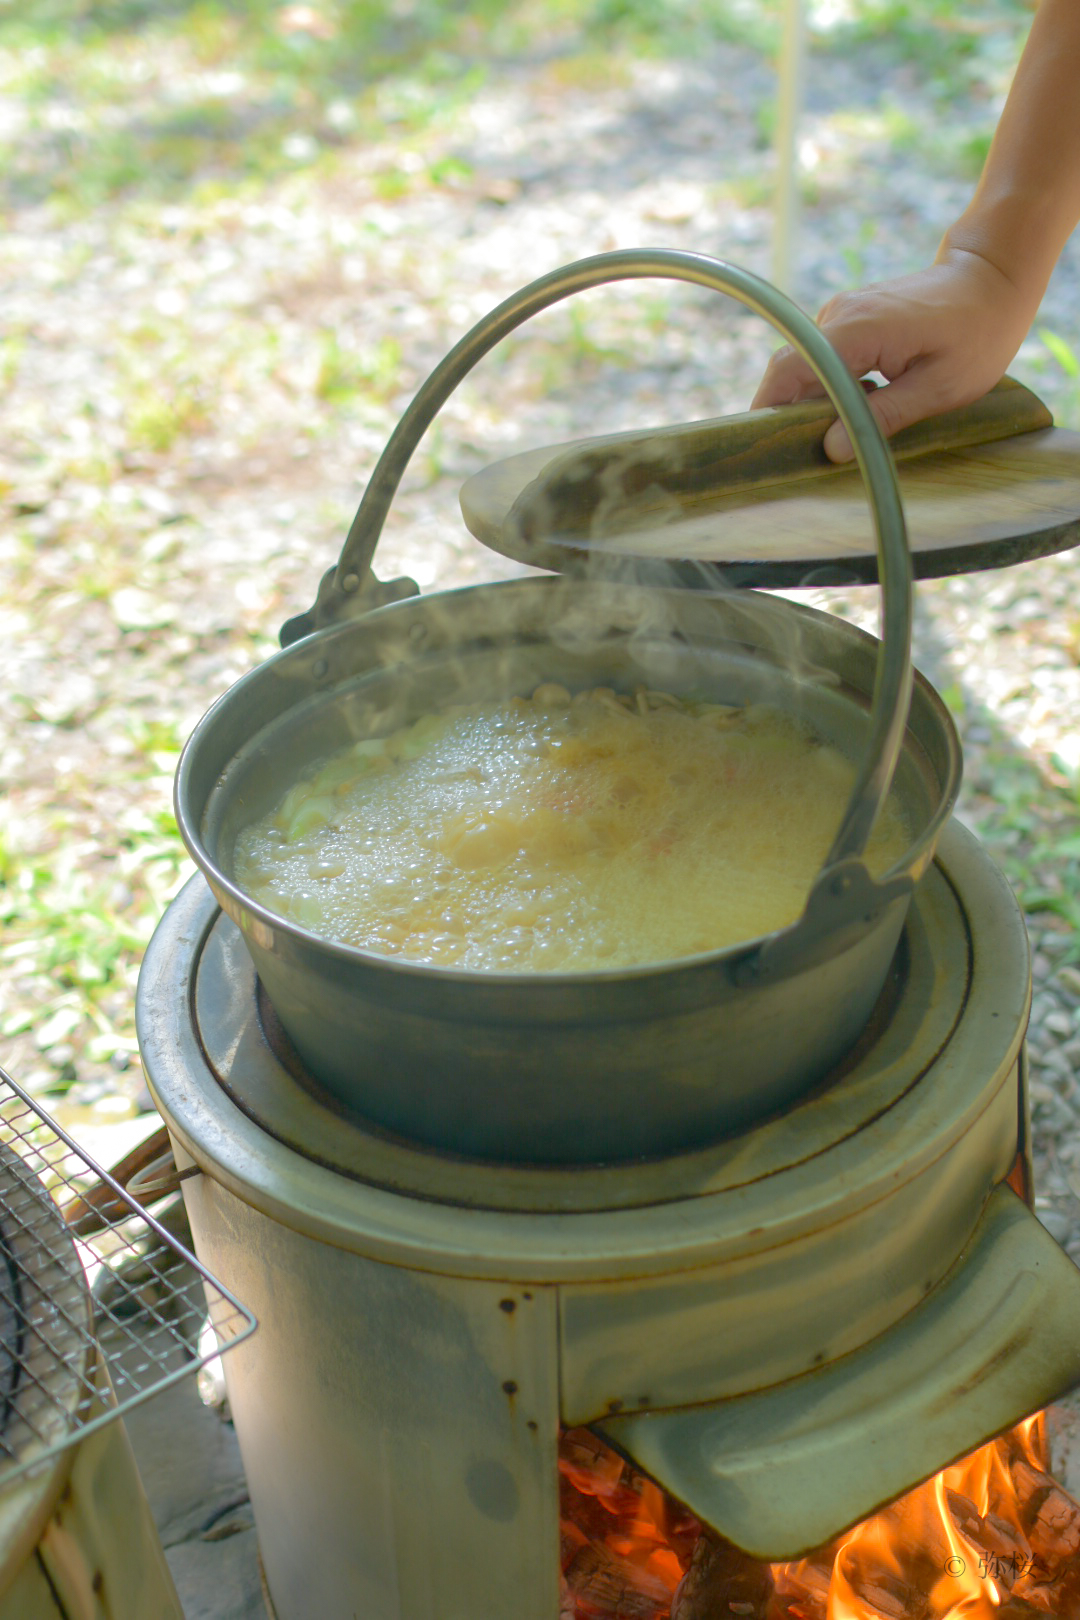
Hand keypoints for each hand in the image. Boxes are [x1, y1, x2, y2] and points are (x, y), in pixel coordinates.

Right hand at [751, 248, 1040, 460]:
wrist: (992, 277)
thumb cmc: (978, 333)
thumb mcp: (940, 387)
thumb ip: (884, 417)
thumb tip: (831, 449)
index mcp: (858, 330)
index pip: (790, 371)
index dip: (770, 411)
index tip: (767, 450)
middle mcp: (839, 317)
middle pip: (789, 370)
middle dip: (787, 415)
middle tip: (801, 459)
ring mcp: (842, 315)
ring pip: (805, 367)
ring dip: (812, 404)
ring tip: (833, 441)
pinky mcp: (850, 320)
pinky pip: (823, 359)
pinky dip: (829, 389)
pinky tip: (855, 412)